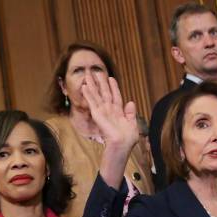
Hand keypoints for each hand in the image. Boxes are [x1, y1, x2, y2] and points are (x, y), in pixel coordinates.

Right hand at [82, 72, 138, 188]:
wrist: (121, 144)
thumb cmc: (128, 138)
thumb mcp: (133, 123)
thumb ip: (131, 113)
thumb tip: (131, 102)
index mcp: (119, 112)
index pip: (116, 96)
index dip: (114, 87)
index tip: (111, 78)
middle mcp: (110, 110)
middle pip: (104, 92)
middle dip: (100, 82)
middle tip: (95, 72)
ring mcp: (103, 111)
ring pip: (97, 94)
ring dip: (92, 84)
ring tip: (87, 74)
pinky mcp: (97, 114)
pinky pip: (92, 101)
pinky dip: (88, 94)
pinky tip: (84, 86)